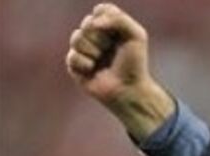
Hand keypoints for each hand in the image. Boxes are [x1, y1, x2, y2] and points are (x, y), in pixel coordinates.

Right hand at [65, 4, 173, 140]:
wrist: (129, 90)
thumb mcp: (137, 36)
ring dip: (93, 50)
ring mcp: (84, 50)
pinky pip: (72, 56)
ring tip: (101, 61)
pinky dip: (85, 63)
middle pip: (87, 23)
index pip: (100, 10)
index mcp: (110, 27)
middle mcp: (95, 36)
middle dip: (101, 38)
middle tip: (111, 50)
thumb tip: (92, 22)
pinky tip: (93, 70)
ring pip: (76, 38)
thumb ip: (119, 19)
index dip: (106, 20)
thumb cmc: (135, 64)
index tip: (117, 34)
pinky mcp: (75, 65)